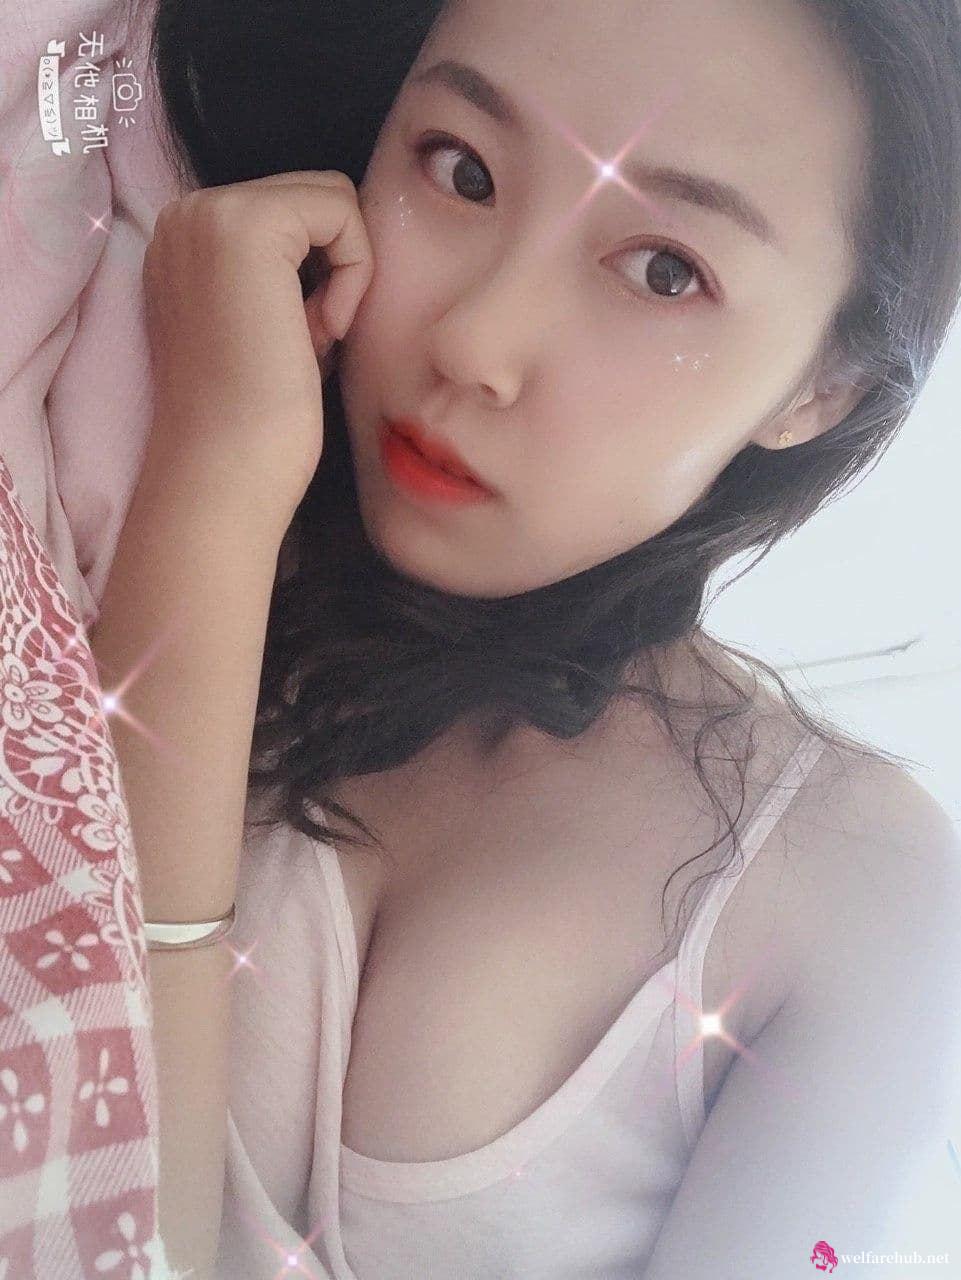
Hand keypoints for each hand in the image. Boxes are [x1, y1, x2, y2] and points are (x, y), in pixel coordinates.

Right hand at [141, 169, 373, 529]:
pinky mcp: (247, 222)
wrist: (226, 467)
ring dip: (342, 275)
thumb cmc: (257, 419)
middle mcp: (187, 214)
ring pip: (332, 201)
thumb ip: (290, 274)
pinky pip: (342, 212)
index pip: (294, 217)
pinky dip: (354, 273)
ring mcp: (209, 212)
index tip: (297, 344)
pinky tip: (324, 331)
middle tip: (308, 346)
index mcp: (188, 240)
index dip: (319, 280)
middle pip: (314, 200)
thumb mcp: (273, 325)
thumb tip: (349, 240)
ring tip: (310, 341)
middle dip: (330, 274)